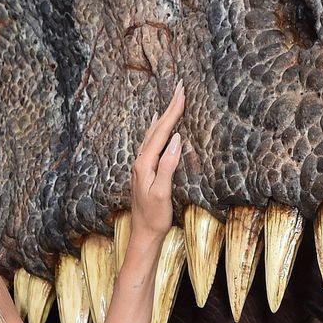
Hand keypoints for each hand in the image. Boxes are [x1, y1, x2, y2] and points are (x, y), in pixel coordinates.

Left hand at [130, 81, 185, 241]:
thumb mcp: (162, 192)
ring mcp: (141, 165)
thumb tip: (177, 140)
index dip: (173, 111)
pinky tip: (158, 127)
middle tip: (180, 87)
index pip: (162, 131)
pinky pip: (152, 142)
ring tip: (171, 101)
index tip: (182, 92)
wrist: (143, 235)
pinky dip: (158, 130)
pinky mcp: (145, 171)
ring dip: (163, 116)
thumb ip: (167, 165)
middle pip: (156, 128)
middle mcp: (140, 161)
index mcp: (144, 163)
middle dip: (169, 107)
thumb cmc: (154, 217)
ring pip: (152, 133)